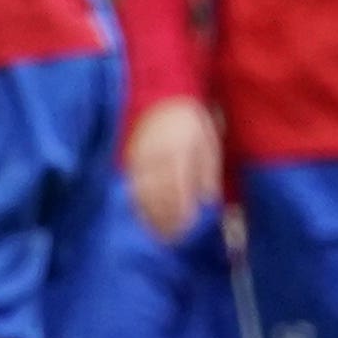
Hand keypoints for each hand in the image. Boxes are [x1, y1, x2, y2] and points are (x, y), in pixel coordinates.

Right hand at [128, 100, 222, 241]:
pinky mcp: (129, 159)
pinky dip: (137, 203)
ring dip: (149, 215)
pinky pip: (132, 185)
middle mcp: (156, 157)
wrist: (161, 97)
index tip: (187, 230)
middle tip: (172, 240)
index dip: (182, 211)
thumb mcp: (209, 145)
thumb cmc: (192, 123)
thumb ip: (207, 173)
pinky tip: (144, 215)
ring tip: (158, 233)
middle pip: (157, 195)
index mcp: (180, 152)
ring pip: (141, 192)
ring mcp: (139, 158)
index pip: (178, 189)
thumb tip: (207, 201)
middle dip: (165, 219)